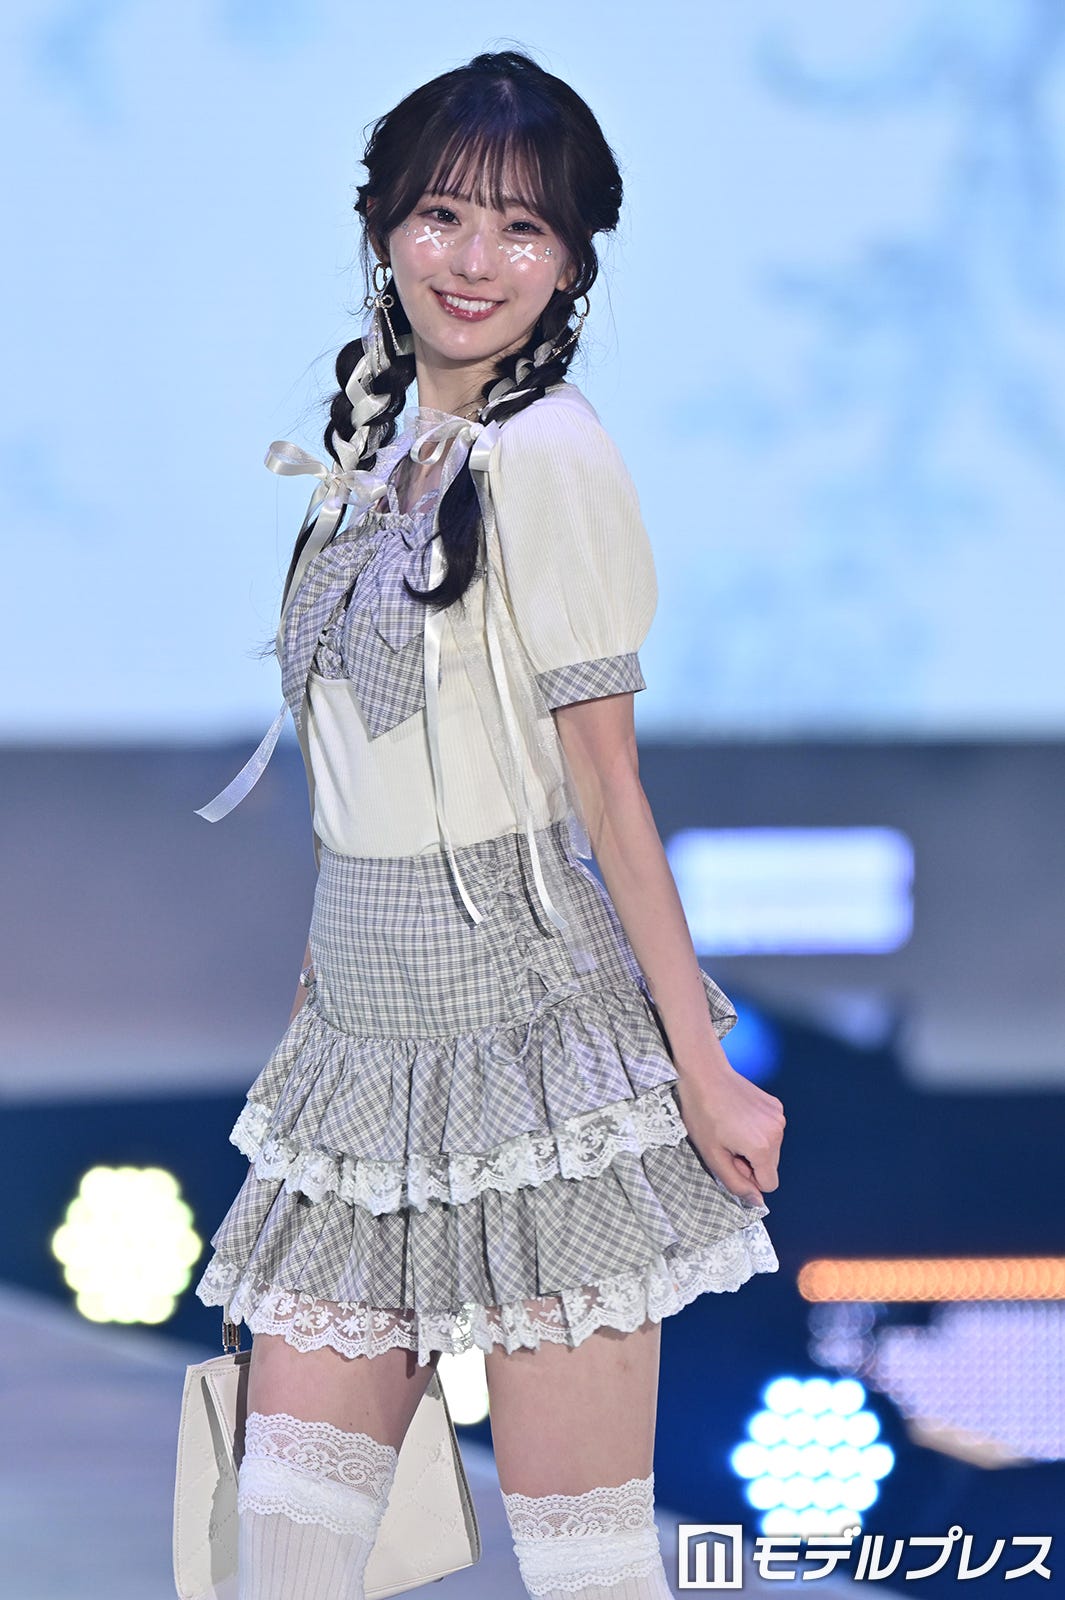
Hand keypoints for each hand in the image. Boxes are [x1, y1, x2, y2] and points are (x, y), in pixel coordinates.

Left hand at [673, 1067, 784, 1207]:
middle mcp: (778, 1132)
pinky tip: (738, 1116)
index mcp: (763, 1148)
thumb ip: (736, 1183)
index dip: (748, 1178)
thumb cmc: (703, 1114)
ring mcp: (779, 1116)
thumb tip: (757, 1202)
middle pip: (771, 1166)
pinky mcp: (776, 1105)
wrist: (705, 1074)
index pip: (769, 1184)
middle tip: (727, 1143)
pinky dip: (757, 1130)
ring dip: (754, 1146)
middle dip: (751, 1162)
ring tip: (731, 1128)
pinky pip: (771, 1130)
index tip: (731, 1160)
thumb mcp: (713, 1156)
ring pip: (771, 1149)